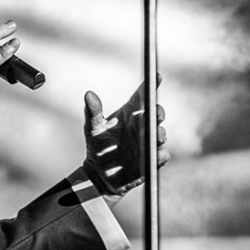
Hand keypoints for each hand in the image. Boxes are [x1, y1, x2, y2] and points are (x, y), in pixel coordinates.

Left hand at [82, 80, 169, 195]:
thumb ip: (92, 111)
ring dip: (159, 134)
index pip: (142, 95)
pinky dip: (159, 154)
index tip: (155, 75)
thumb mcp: (92, 128)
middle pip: (155, 113)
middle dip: (158, 111)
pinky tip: (156, 154)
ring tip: (154, 135)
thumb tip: (88, 94)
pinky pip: (161, 155)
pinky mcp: (152, 159)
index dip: (150, 84)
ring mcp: (149, 142)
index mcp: (130, 113)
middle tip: (155, 112)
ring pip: (160, 134)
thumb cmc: (97, 146)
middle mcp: (142, 125)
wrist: (101, 174)